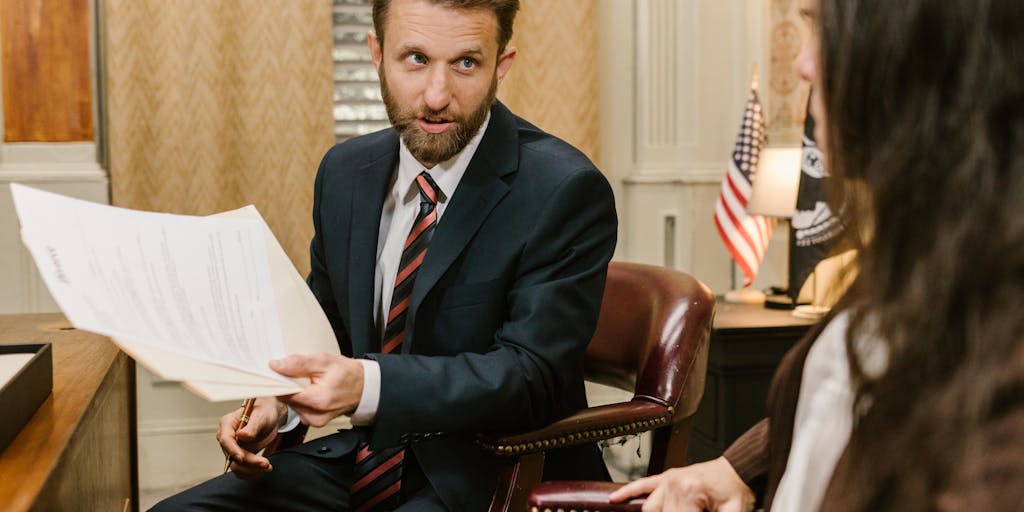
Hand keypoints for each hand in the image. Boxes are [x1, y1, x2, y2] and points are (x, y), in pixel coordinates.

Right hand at [217, 396, 285, 478]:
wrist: (270, 416)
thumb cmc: (264, 411)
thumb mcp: (261, 416)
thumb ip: (252, 426)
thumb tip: (241, 435)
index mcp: (227, 424)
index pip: (225, 440)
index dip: (233, 450)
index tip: (242, 458)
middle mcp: (227, 439)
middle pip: (231, 457)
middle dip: (248, 463)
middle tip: (266, 464)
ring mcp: (233, 449)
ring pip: (236, 467)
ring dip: (251, 471)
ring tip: (267, 466)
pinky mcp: (240, 457)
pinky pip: (242, 470)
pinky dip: (253, 472)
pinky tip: (264, 468)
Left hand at [272, 353, 363, 426]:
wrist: (363, 388)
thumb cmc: (347, 375)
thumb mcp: (324, 361)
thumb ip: (298, 363)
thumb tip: (276, 366)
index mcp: (317, 401)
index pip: (283, 393)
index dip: (279, 381)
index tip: (282, 372)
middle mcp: (314, 416)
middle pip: (286, 399)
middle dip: (289, 386)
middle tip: (300, 375)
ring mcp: (313, 421)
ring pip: (290, 405)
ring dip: (295, 393)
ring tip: (308, 383)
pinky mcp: (313, 422)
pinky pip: (298, 409)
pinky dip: (300, 399)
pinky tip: (311, 391)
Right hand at [608, 456, 754, 511]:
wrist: (739, 469)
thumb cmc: (737, 491)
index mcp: (690, 492)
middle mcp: (674, 484)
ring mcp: (667, 480)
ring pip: (649, 508)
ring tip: (653, 511)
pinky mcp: (665, 478)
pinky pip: (643, 485)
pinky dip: (628, 492)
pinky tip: (615, 499)